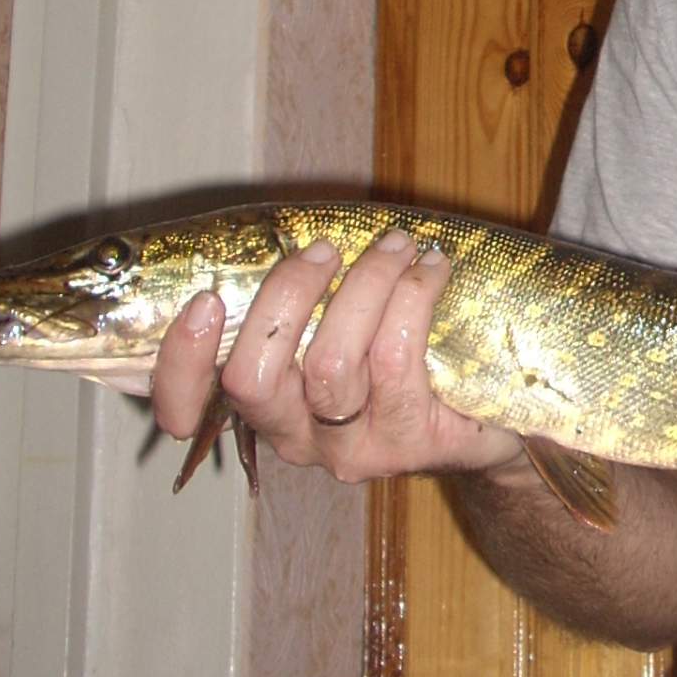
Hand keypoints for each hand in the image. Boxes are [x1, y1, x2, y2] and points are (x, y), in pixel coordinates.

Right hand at [152, 228, 526, 485]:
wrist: (494, 417)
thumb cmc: (402, 355)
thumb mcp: (339, 327)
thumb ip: (302, 297)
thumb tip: (280, 227)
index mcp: (261, 405)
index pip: (185, 404)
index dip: (181, 360)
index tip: (205, 300)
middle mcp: (294, 436)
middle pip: (253, 379)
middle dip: (286, 297)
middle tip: (324, 250)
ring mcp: (349, 449)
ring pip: (329, 362)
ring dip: (364, 285)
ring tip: (397, 245)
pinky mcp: (407, 444)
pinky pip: (395, 358)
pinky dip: (413, 297)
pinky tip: (432, 270)